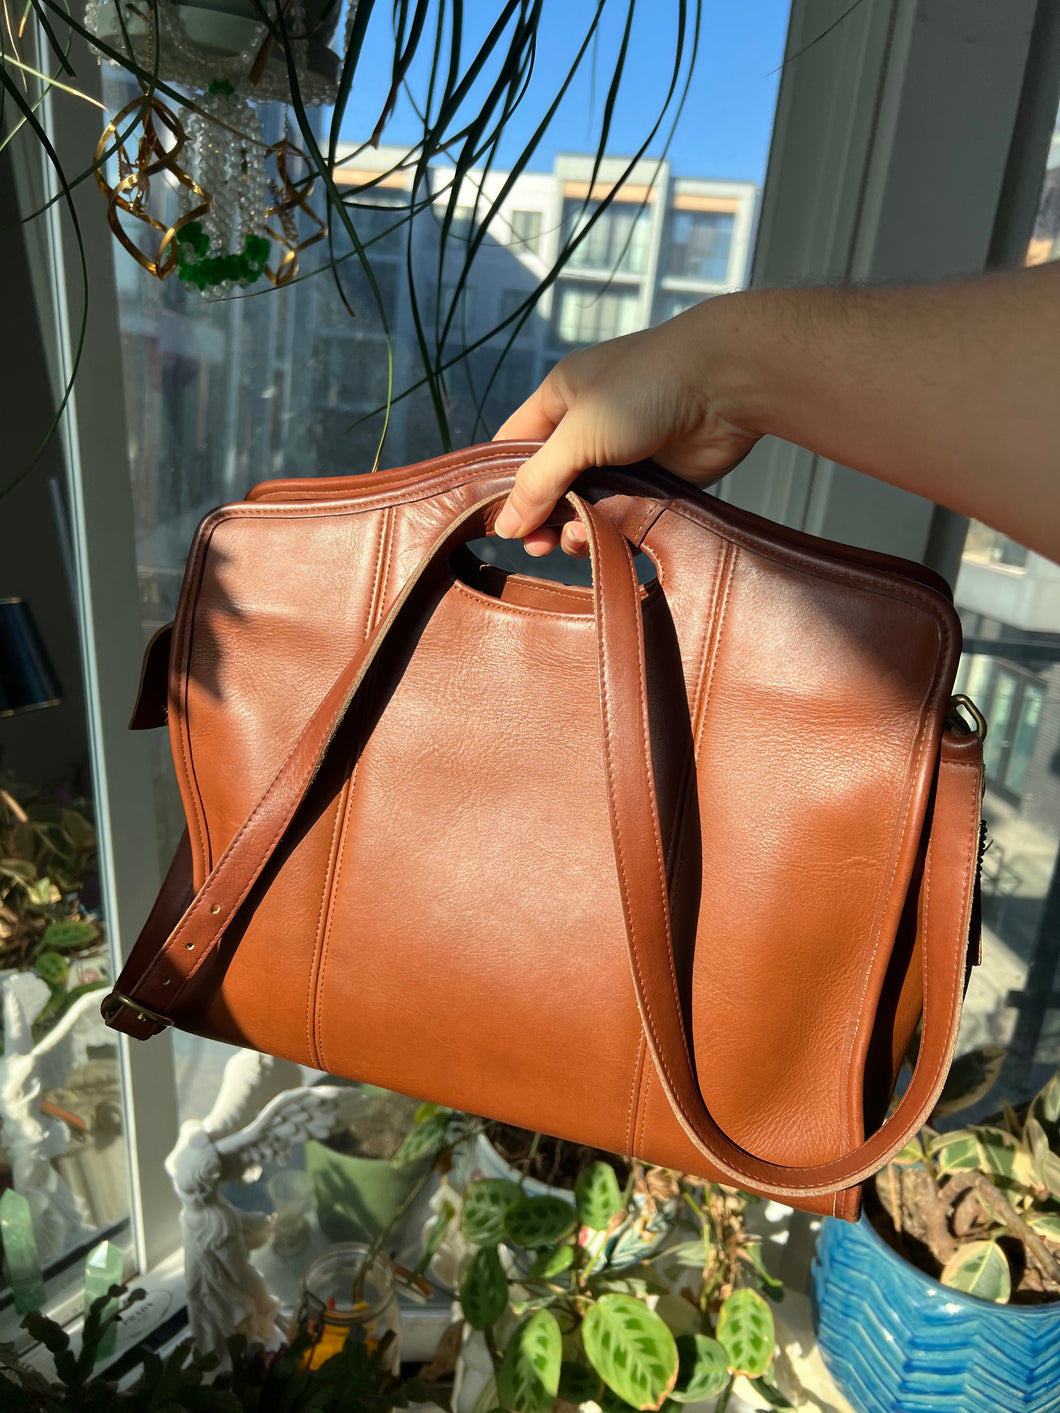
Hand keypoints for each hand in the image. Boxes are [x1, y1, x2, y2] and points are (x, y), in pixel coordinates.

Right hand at [492, 306, 759, 555]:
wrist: (727, 384)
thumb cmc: (647, 388)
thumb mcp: (578, 433)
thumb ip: (539, 481)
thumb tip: (506, 526)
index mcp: (561, 399)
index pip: (514, 448)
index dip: (503, 486)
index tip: (500, 526)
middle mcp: (588, 427)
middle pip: (550, 485)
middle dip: (543, 517)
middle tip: (540, 548)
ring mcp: (623, 455)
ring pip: (586, 505)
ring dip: (578, 529)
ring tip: (581, 541)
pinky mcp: (655, 480)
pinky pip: (623, 514)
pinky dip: (614, 530)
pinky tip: (611, 539)